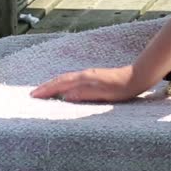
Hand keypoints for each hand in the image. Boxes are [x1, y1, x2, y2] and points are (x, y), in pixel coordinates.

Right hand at [30, 65, 148, 102]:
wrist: (137, 77)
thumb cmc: (122, 88)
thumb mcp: (103, 94)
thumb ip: (84, 94)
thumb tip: (65, 96)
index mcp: (84, 78)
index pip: (61, 84)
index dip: (47, 90)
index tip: (34, 95)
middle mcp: (85, 75)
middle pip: (61, 80)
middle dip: (46, 86)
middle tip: (34, 94)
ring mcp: (89, 75)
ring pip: (66, 79)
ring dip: (54, 85)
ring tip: (45, 91)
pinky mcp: (94, 77)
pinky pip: (73, 80)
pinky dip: (64, 84)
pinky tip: (65, 89)